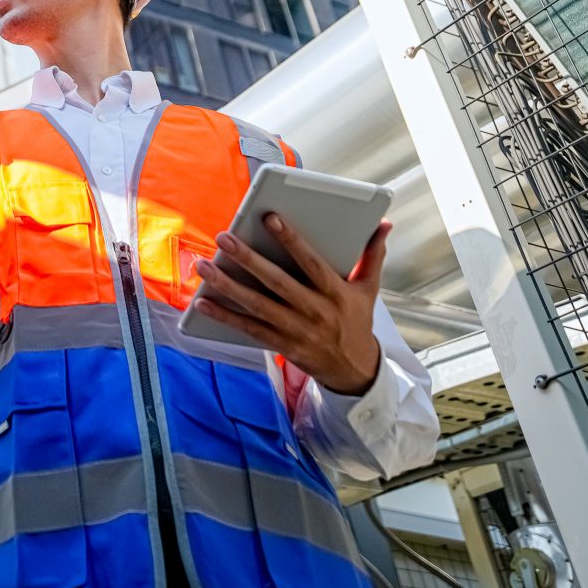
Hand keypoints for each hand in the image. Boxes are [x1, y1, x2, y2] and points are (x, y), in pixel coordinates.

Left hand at [189, 216, 389, 395]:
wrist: (354, 370)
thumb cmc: (357, 320)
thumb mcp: (368, 289)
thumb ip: (372, 254)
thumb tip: (384, 223)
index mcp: (335, 292)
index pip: (311, 262)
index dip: (292, 240)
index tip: (269, 217)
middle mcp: (314, 311)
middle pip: (277, 282)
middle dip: (248, 259)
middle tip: (224, 238)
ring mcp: (296, 330)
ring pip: (257, 305)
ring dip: (227, 285)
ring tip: (204, 266)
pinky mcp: (281, 344)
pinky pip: (249, 329)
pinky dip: (224, 316)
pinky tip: (203, 302)